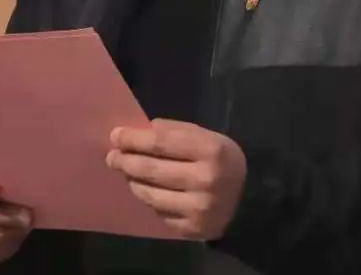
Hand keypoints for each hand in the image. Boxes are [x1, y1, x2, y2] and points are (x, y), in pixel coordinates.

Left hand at [106, 119, 246, 240]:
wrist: (248, 199)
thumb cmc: (221, 161)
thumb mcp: (207, 137)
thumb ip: (175, 131)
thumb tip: (140, 131)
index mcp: (211, 150)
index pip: (161, 143)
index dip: (133, 139)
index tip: (116, 135)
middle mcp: (205, 180)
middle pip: (151, 170)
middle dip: (126, 161)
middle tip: (112, 156)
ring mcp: (199, 208)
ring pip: (150, 195)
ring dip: (133, 182)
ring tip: (127, 173)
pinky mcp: (193, 229)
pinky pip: (159, 213)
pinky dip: (150, 200)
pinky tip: (148, 191)